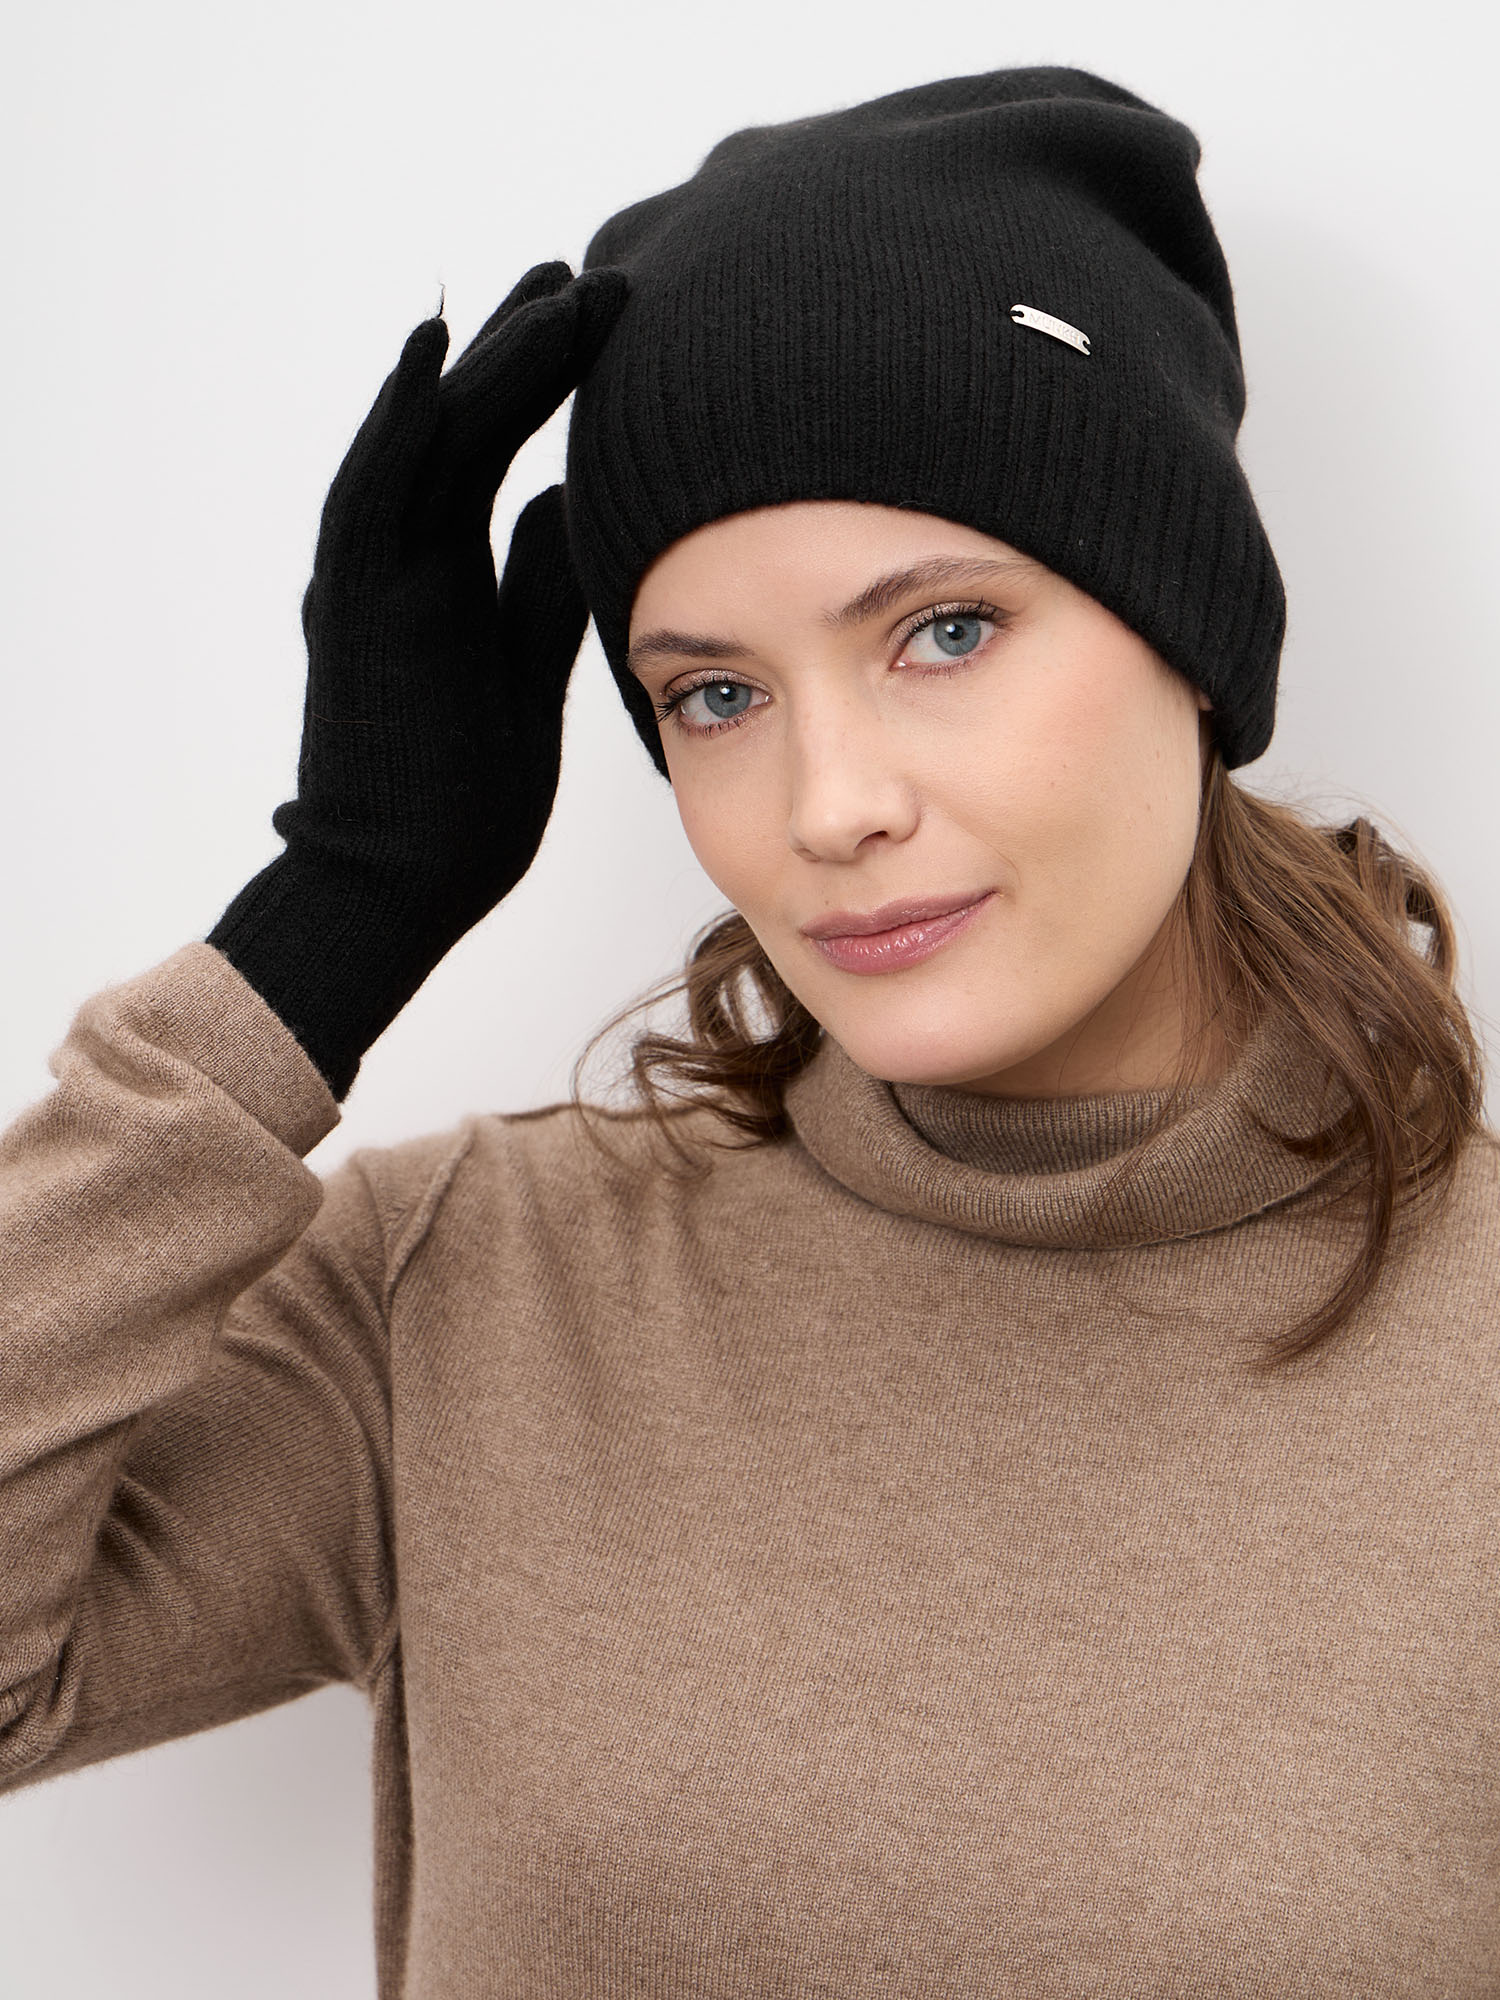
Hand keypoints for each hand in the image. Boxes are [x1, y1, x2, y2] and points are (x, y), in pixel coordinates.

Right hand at [208, 261, 628, 1097]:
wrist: (402, 885)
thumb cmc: (467, 798)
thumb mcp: (527, 673)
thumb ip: (542, 589)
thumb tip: (577, 505)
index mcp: (449, 577)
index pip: (498, 453)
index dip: (551, 385)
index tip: (613, 327)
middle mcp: (405, 563)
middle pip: (467, 427)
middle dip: (529, 349)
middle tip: (595, 276)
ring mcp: (372, 579)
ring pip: (428, 441)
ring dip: (487, 361)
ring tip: (555, 285)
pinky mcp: (353, 607)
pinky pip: (371, 493)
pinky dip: (397, 420)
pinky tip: (434, 347)